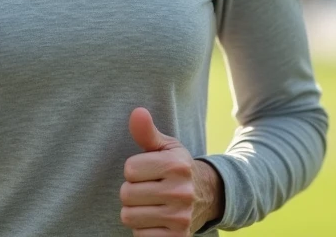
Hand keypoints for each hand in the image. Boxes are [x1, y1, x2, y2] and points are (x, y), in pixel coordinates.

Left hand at [120, 107, 222, 235]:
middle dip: (132, 192)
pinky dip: (143, 231)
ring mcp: (180, 217)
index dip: (134, 170)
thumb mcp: (167, 147)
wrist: (208, 197)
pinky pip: (140, 236)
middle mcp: (181, 191)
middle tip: (149, 190)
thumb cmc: (177, 169)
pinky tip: (157, 221)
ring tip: (151, 205)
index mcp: (177, 165)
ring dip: (135, 212)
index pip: (129, 169)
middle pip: (126, 194)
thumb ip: (147, 132)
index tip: (148, 172)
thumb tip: (137, 112)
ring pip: (129, 216)